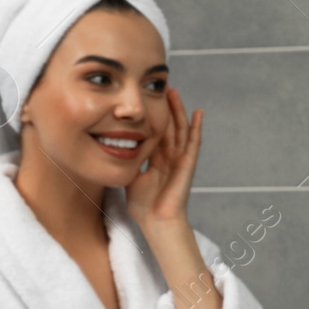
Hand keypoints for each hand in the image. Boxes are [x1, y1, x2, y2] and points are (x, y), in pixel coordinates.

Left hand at [126, 86, 202, 230]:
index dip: (150, 115)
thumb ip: (126, 161)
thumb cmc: (144, 205)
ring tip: (174, 92)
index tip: (145, 98)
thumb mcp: (130, 176)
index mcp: (155, 159)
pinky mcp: (187, 164)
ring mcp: (180, 159)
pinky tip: (198, 113)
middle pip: (168, 125)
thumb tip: (110, 148)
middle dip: (165, 107)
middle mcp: (169, 156)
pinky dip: (196, 128)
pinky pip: (193, 143)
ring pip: (180, 129)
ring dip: (178, 110)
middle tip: (159, 86)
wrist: (156, 221)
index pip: (154, 131)